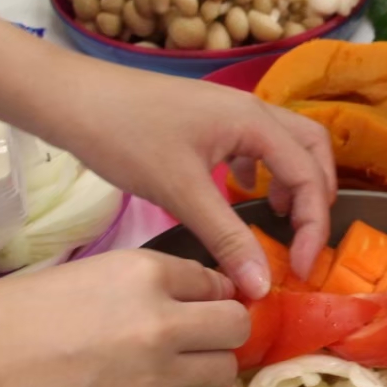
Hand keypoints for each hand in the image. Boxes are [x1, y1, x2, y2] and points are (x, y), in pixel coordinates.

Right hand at [0, 249, 247, 386]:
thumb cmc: (1, 319)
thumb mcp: (78, 276)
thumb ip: (133, 286)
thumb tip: (170, 300)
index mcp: (142, 274)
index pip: (213, 280)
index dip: (210, 293)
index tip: (201, 305)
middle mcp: (162, 323)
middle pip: (235, 326)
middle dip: (223, 331)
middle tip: (201, 340)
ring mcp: (157, 379)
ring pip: (224, 374)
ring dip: (211, 371)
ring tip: (185, 374)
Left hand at [61, 70, 336, 298]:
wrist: (72, 99)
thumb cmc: (126, 137)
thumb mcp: (180, 192)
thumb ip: (227, 239)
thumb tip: (262, 287)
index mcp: (254, 122)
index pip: (308, 176)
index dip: (311, 226)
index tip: (297, 270)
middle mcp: (251, 111)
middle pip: (311, 149)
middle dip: (314, 196)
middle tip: (301, 240)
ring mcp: (229, 112)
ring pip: (284, 145)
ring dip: (291, 181)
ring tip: (275, 219)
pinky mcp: (206, 120)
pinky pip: (253, 145)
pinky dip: (261, 172)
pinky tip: (240, 194)